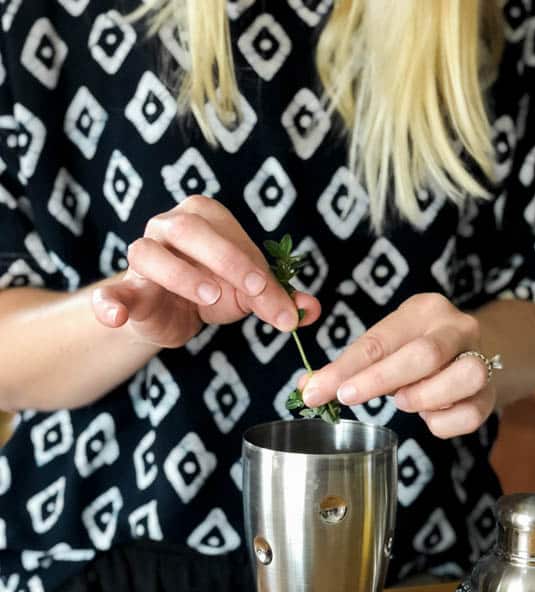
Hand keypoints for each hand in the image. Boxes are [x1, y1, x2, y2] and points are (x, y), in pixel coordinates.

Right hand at [92, 196, 319, 347]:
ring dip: (181, 275)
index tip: (280, 304)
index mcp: (204, 217)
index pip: (230, 234)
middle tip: (254, 290)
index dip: (258, 267)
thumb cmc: (212, 291)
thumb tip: (311, 310)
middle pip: (190, 229)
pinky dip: (109, 301)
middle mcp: (168, 227)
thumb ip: (278, 299)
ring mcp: (142, 256)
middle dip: (227, 259)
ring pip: (149, 252)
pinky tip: (116, 314)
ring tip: (209, 297)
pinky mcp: (125, 289)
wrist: (171, 316)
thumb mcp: (249, 295)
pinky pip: (110, 292)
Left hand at [300, 293, 495, 438]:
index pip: (379, 339)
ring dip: (425, 396)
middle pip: (425, 354)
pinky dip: (444, 422)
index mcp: (424, 310)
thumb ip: (347, 368)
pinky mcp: (488, 394)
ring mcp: (480, 359)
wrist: (465, 354)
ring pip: (465, 376)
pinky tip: (427, 417)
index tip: (316, 391)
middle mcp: (458, 328)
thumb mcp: (381, 347)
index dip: (345, 368)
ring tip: (403, 401)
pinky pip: (471, 413)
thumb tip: (308, 389)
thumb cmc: (412, 351)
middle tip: (349, 398)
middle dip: (381, 381)